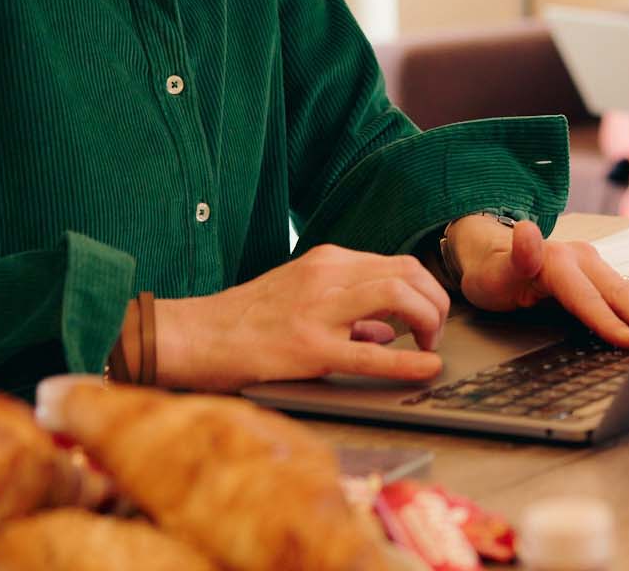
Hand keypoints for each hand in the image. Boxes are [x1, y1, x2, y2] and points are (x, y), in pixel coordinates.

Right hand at [157, 244, 452, 390]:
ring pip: (398, 296)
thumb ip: (347, 309)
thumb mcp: (300, 295)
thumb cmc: (244, 321)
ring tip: (429, 347)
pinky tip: (427, 368)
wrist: (192, 336)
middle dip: (436, 302)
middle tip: (436, 333)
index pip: (397, 263)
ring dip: (429, 320)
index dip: (426, 290)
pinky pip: (370, 352)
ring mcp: (318, 309)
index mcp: (327, 261)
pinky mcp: (307, 348)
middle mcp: (327, 275)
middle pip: (408, 272)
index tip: (430, 316)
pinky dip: (407, 360)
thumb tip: (388, 331)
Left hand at [451, 216, 628, 348]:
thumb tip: (526, 231)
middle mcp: (584, 259)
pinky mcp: (603, 276)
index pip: (587, 297)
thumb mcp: (494, 270)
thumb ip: (516, 256)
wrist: (494, 254)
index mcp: (560, 261)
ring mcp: (597, 266)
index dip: (608, 321)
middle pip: (619, 293)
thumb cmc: (493, 272)